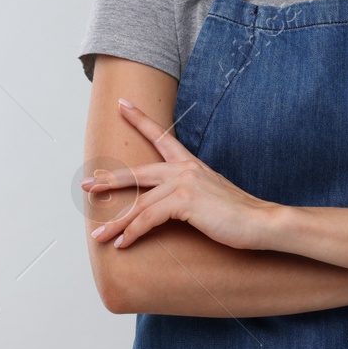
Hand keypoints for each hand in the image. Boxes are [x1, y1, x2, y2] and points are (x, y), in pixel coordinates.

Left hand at [82, 99, 280, 250]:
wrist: (261, 221)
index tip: (122, 104)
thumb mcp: (209, 197)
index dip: (140, 119)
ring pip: (139, 202)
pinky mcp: (184, 201)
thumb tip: (170, 205)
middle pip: (137, 172)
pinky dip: (133, 233)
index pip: (161, 137)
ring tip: (98, 235)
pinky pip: (149, 218)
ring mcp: (184, 183)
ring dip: (117, 223)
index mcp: (191, 164)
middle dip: (109, 180)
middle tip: (86, 184)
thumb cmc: (238, 214)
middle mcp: (184, 169)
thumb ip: (189, 195)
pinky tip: (123, 244)